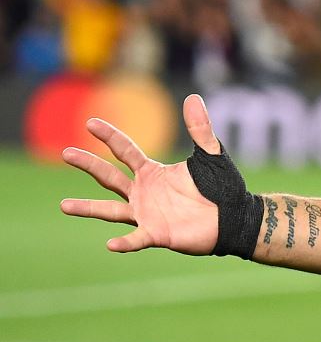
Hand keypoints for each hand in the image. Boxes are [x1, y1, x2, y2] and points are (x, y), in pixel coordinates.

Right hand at [60, 94, 228, 253]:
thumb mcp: (210, 155)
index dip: (109, 136)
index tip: (90, 123)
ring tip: (64, 206)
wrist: (235, 218)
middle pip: (108, 177)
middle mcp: (143, 192)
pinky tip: (110, 244)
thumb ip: (200, 129)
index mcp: (152, 172)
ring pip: (111, 210)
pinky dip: (125, 242)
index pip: (124, 150)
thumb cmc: (222, 187)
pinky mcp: (157, 234)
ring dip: (88, 208)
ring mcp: (146, 214)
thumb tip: (194, 98)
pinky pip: (137, 238)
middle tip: (66, 153)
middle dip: (88, 164)